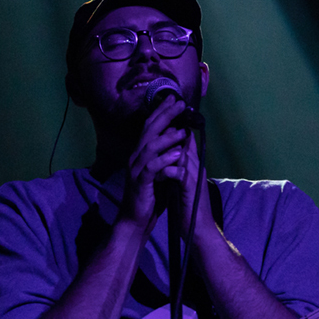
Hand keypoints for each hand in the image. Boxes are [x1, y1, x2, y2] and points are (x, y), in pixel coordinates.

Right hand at [119, 95, 189, 233]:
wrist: (136, 219)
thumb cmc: (151, 196)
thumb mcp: (161, 172)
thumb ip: (167, 156)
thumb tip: (180, 139)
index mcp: (141, 153)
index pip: (150, 126)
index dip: (162, 111)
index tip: (175, 99)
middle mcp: (136, 157)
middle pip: (149, 131)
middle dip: (165, 116)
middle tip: (179, 103)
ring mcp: (136, 169)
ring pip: (150, 147)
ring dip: (167, 138)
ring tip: (182, 131)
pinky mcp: (140, 182)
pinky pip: (152, 168)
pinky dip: (165, 160)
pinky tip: (177, 155)